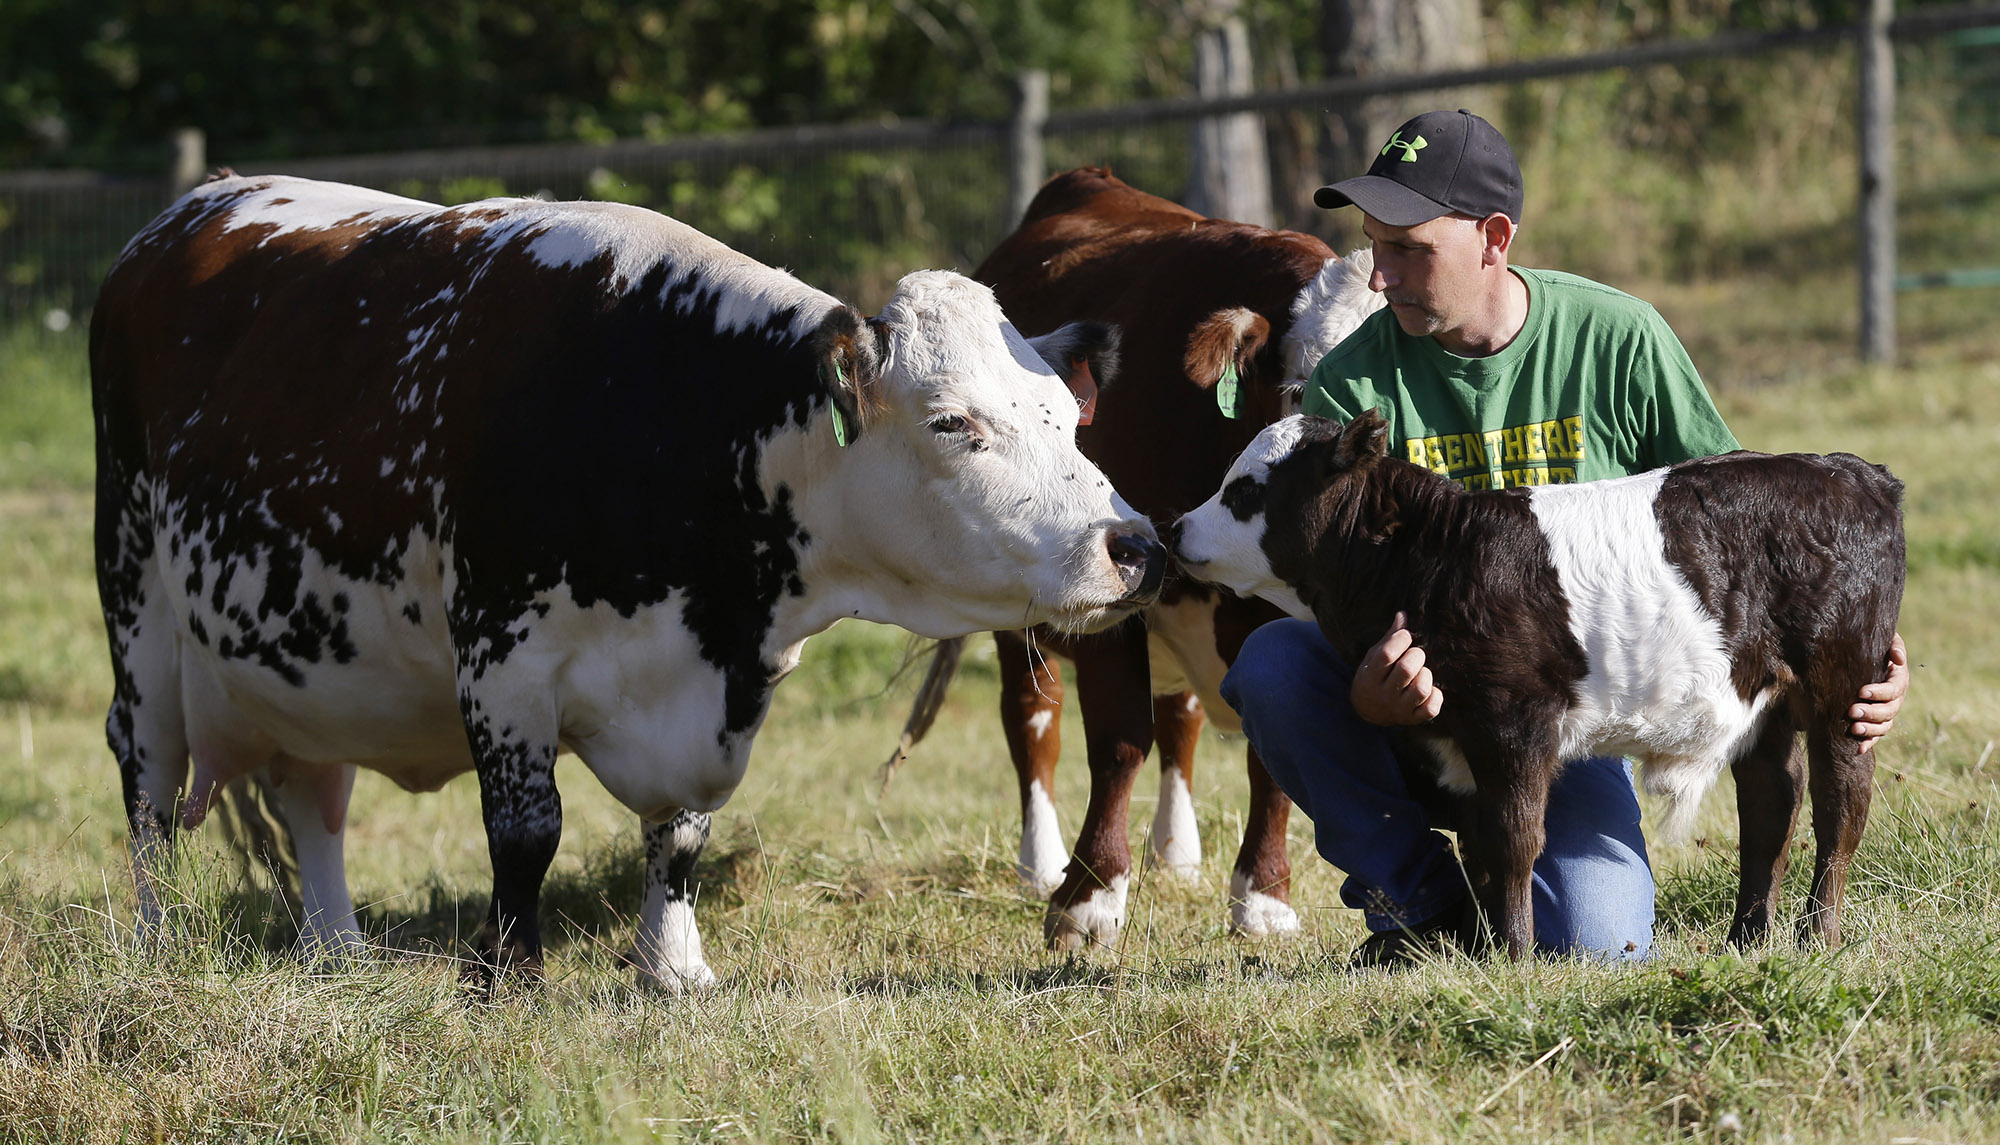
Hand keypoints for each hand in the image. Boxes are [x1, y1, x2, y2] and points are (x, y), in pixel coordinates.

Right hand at [1351, 612, 1443, 725]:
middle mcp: (1383, 695)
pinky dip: (1435, 696)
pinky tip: (1429, 689)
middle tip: (1415, 654)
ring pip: (1421, 689)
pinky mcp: (1413, 719)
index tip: (1405, 636)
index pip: (1387, 654)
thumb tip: (1403, 615)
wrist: (1369, 710)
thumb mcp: (1374, 657)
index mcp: (1370, 676)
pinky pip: (1431, 708)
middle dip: (1416, 655)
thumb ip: (1389, 638)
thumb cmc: (1375, 675)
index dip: (1401, 639)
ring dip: (1425, 675)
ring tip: (1420, 673)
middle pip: (1407, 669)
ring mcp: (1399, 710)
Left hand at [1849, 631, 1908, 753]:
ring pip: (1884, 726)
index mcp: (1898, 679)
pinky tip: (1858, 749)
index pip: (1893, 689)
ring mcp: (1887, 712)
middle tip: (1852, 711)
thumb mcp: (1885, 639)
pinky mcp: (1875, 721)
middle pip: (1889, 710)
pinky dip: (1869, 742)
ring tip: (1853, 729)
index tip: (1861, 691)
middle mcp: (1895, 698)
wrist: (1858, 657)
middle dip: (1871, 712)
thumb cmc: (1872, 645)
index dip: (1879, 692)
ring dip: (1870, 730)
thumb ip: (1893, 645)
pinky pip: (1876, 735)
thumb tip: (1898, 659)